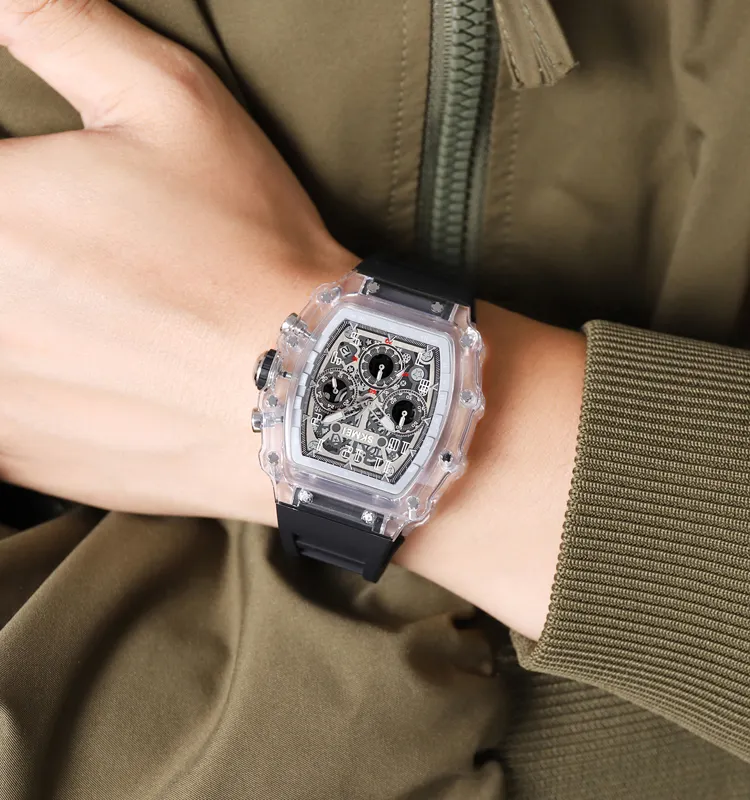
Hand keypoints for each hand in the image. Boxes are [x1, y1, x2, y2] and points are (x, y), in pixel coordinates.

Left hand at [0, 0, 354, 518]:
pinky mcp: (20, 454)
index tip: (52, 212)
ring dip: (24, 324)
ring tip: (99, 318)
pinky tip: (87, 376)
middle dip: (25, 256)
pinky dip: (28, 389)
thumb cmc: (248, 252)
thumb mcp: (175, 105)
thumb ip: (62, 26)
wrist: (307, 393)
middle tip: (90, 267)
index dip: (19, 194)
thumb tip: (7, 0)